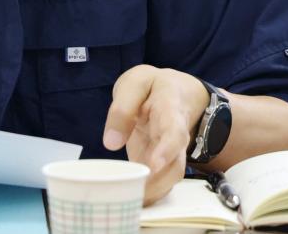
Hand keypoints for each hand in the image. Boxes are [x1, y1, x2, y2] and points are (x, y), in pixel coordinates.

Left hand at [102, 65, 209, 204]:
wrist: (177, 93)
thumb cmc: (152, 87)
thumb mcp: (135, 83)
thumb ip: (122, 109)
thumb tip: (111, 143)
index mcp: (170, 109)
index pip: (173, 131)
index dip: (166, 150)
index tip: (154, 165)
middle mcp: (177, 136)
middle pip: (176, 163)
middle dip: (157, 182)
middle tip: (136, 195)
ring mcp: (173, 152)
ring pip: (170, 178)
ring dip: (152, 193)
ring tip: (129, 202)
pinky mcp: (164, 164)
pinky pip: (162, 183)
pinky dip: (149, 195)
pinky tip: (131, 203)